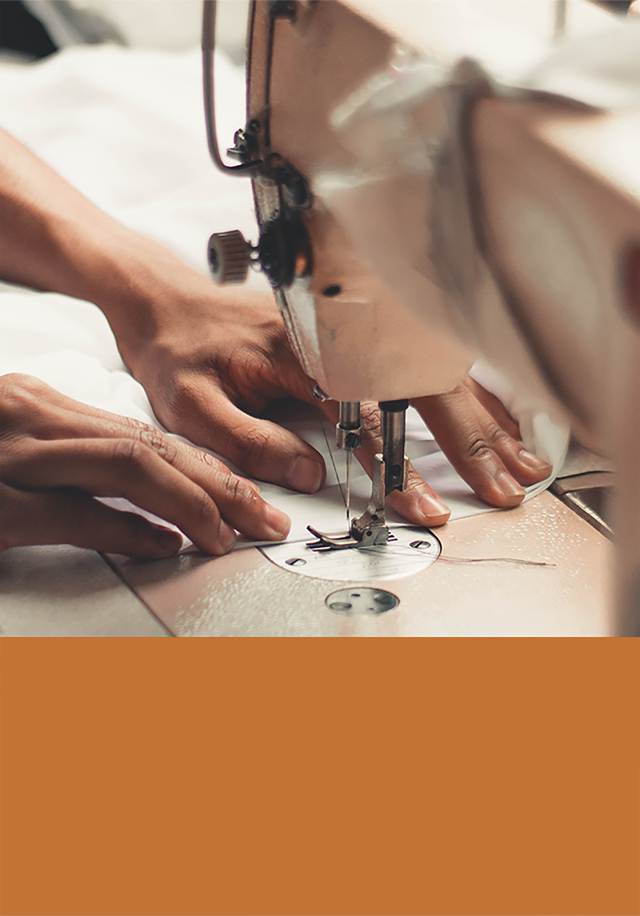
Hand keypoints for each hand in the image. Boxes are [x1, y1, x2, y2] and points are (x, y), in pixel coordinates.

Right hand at [0, 373, 290, 556]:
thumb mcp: (13, 443)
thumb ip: (71, 456)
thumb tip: (144, 491)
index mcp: (42, 405)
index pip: (144, 433)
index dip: (206, 468)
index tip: (247, 496)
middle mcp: (33, 418)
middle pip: (151, 444)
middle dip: (221, 485)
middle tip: (265, 518)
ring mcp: (13, 456)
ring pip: (129, 464)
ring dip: (192, 502)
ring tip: (229, 535)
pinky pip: (77, 514)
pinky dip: (129, 530)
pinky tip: (164, 546)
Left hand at [123, 287, 551, 527]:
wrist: (165, 297)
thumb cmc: (178, 349)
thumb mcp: (193, 406)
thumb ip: (252, 442)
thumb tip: (311, 477)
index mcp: (301, 354)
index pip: (370, 418)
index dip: (402, 469)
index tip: (427, 506)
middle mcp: (338, 334)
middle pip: (426, 386)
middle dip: (473, 439)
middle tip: (506, 484)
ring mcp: (353, 325)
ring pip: (436, 368)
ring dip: (484, 413)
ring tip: (520, 454)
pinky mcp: (357, 327)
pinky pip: (424, 357)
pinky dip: (465, 387)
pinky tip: (491, 411)